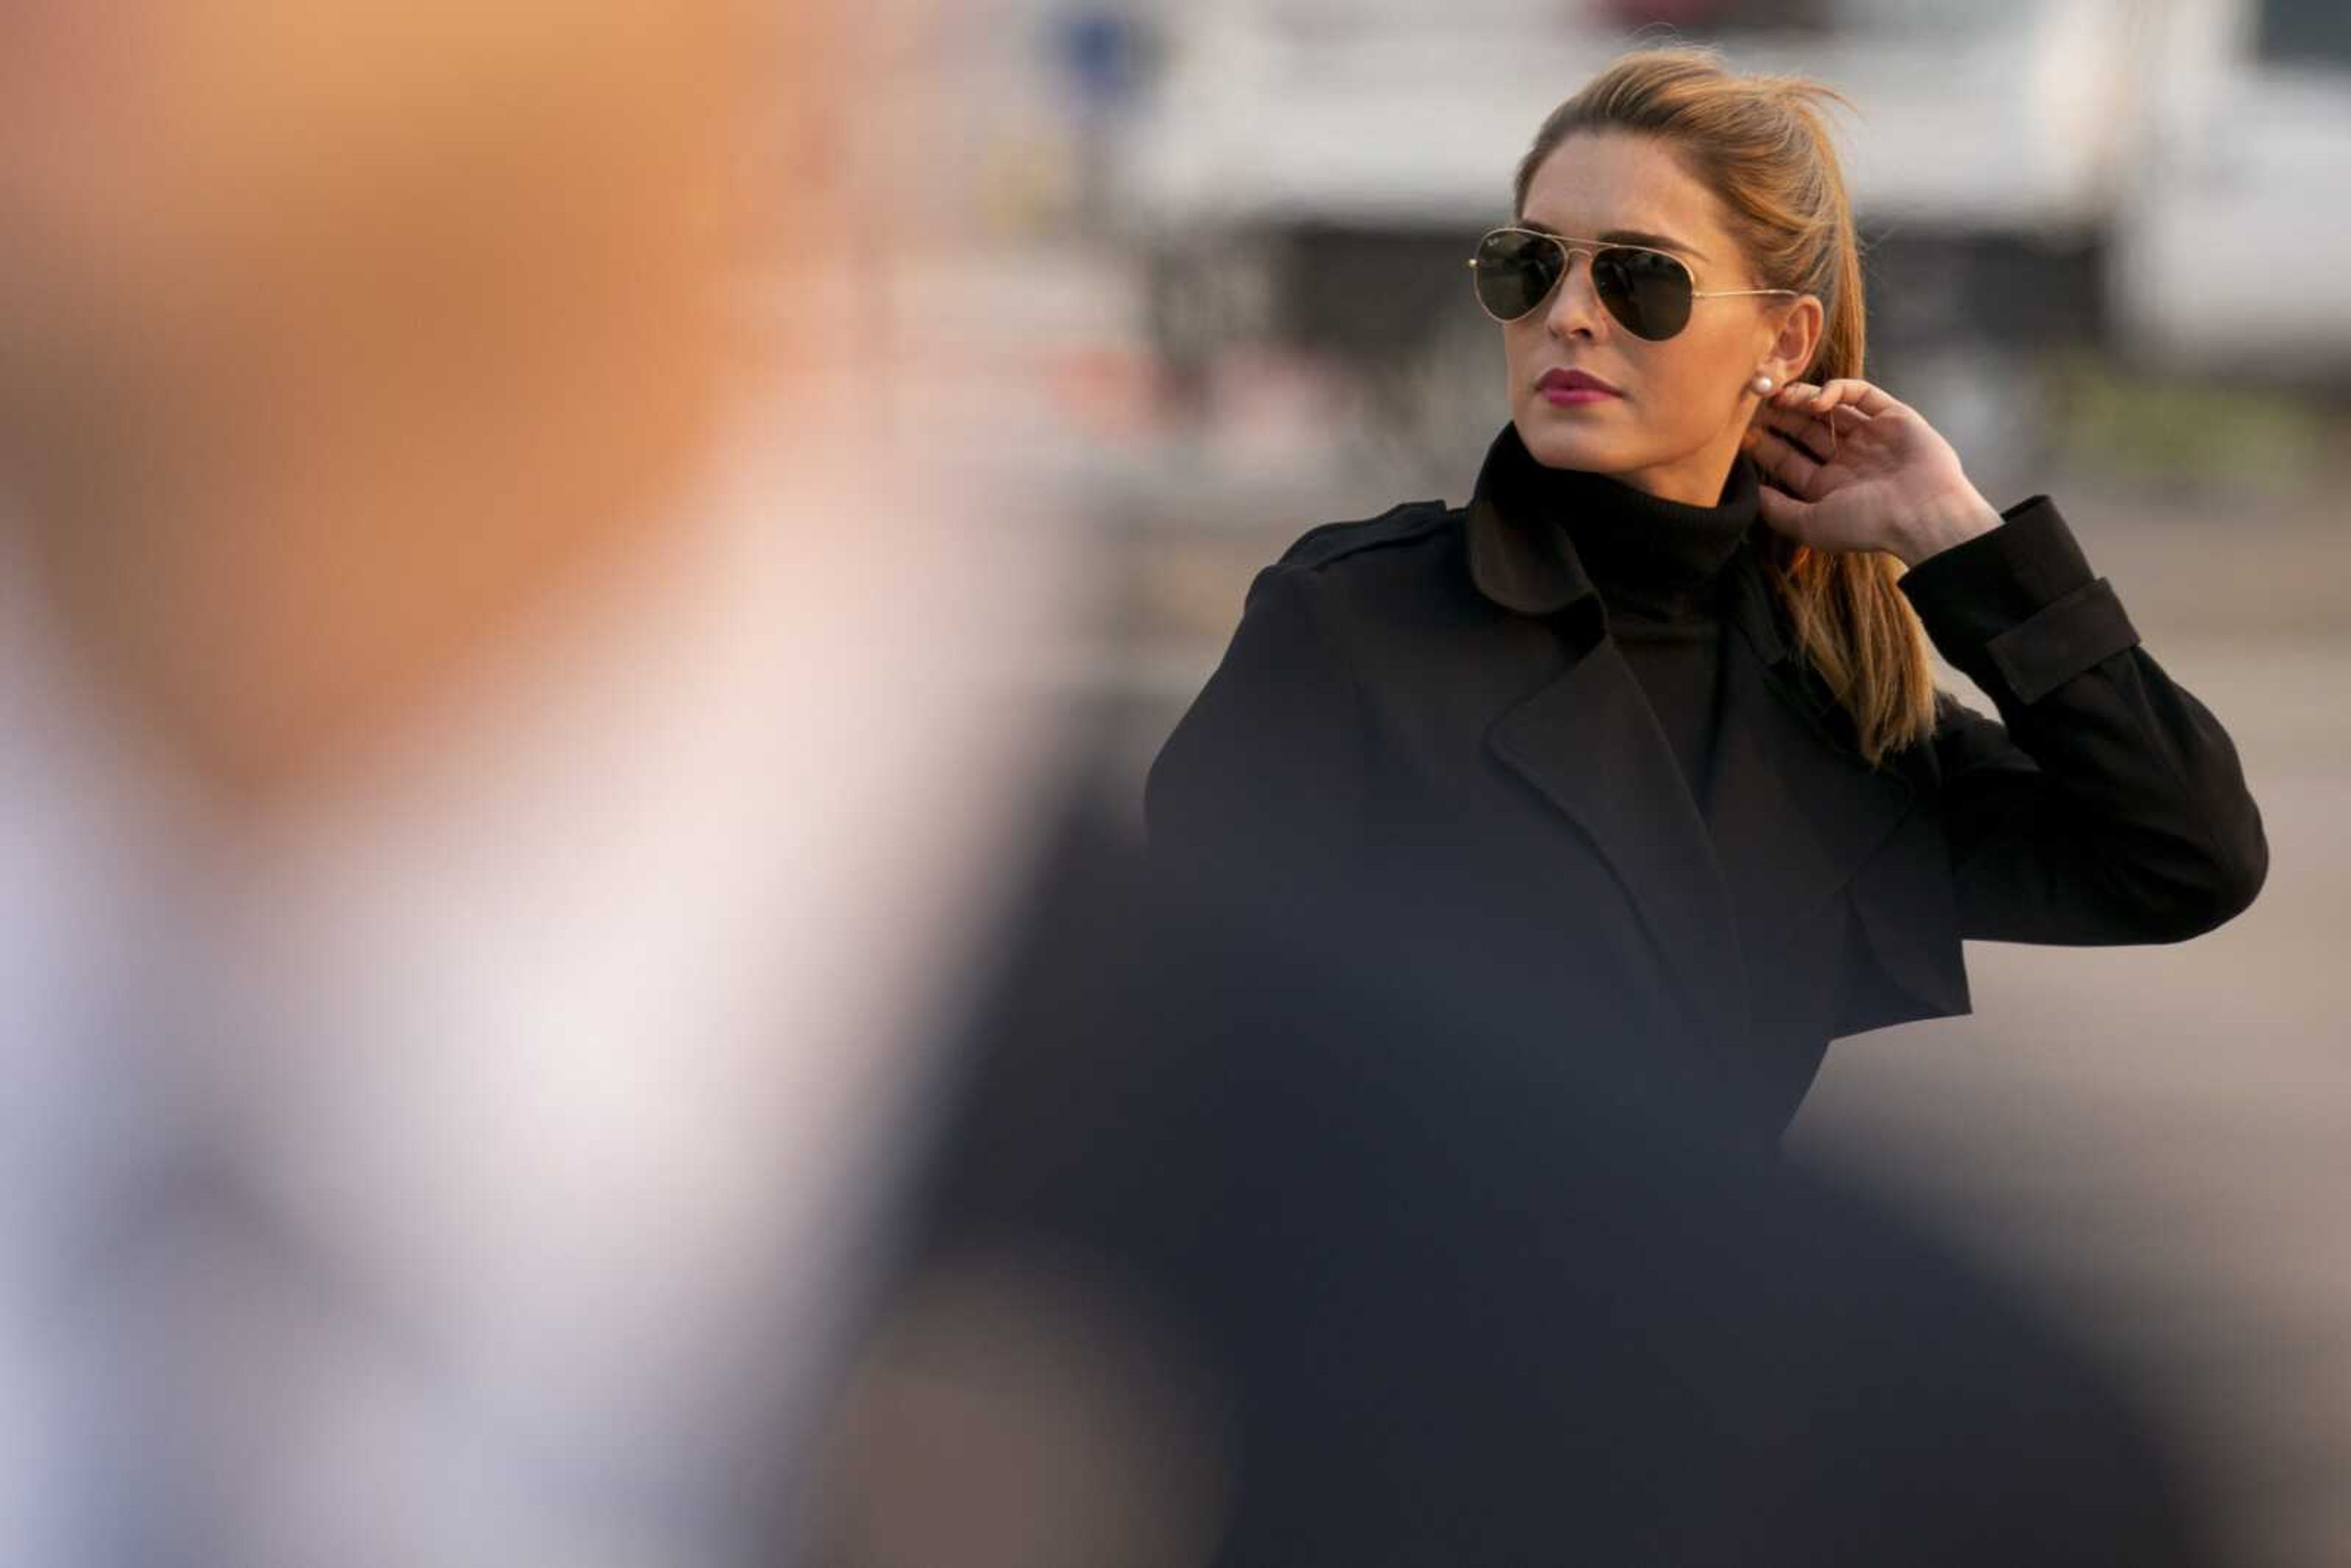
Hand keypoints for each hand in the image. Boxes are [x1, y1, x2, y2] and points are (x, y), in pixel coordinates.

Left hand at [1743, 378, 2001, 565]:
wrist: (1922, 514)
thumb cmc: (1866, 525)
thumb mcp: (1810, 525)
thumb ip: (1777, 510)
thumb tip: (1749, 494)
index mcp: (1829, 486)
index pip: (1789, 460)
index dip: (1764, 446)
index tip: (1741, 434)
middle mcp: (1849, 460)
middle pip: (1805, 431)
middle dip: (1779, 417)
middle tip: (1753, 405)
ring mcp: (1871, 437)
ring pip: (1830, 408)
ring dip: (1802, 399)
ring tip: (1779, 396)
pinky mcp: (1893, 416)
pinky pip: (1861, 393)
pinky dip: (1837, 389)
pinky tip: (1816, 399)